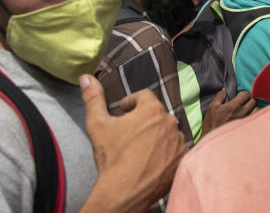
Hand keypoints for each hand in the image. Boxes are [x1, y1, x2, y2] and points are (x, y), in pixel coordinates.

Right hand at [79, 75, 185, 212]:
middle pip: (156, 114)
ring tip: (140, 149)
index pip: (143, 96)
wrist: (124, 191)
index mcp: (151, 110)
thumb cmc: (112, 158)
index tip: (123, 112)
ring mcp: (178, 141)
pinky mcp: (182, 158)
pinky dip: (167, 152)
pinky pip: (176, 149)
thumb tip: (86, 78)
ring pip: (167, 131)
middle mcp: (170, 122)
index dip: (131, 103)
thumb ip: (93, 98)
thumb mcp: (97, 125)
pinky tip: (152, 160)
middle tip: (129, 134)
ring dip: (157, 136)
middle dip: (144, 120)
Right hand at [199, 89, 255, 137]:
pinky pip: (257, 119)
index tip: (239, 97)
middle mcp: (241, 113)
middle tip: (243, 103)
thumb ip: (219, 96)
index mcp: (232, 107)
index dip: (242, 94)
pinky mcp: (248, 129)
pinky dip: (255, 116)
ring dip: (253, 108)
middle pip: (253, 101)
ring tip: (247, 110)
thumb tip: (225, 90)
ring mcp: (246, 121)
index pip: (246, 94)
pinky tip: (249, 117)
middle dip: (248, 100)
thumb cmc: (211, 124)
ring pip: (257, 109)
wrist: (213, 140)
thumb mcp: (212, 107)